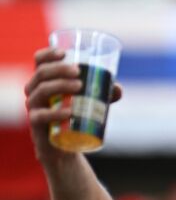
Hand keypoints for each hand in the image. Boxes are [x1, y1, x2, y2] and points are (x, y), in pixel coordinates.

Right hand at [24, 47, 124, 163]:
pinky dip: (55, 113)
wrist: (64, 147)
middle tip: (78, 72)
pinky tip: (69, 112)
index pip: (39, 61)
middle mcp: (34, 91)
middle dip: (59, 69)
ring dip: (59, 85)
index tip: (64, 52)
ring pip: (40, 91)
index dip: (48, 54)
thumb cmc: (74, 118)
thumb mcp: (90, 104)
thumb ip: (104, 94)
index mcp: (44, 81)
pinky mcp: (37, 125)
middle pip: (41, 73)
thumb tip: (118, 88)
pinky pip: (41, 116)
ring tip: (79, 86)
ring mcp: (34, 108)